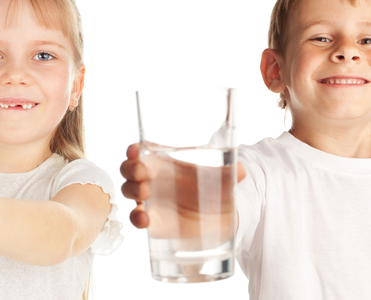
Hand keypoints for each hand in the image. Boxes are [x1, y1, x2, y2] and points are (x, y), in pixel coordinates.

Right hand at [119, 142, 245, 228]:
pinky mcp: (152, 220)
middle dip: (130, 169)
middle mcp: (151, 179)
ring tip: (144, 195)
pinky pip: (136, 218)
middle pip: (128, 170)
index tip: (135, 149)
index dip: (133, 150)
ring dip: (131, 190)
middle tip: (142, 174)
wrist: (216, 218)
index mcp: (162, 163)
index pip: (139, 152)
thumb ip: (229, 174)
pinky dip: (136, 217)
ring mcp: (148, 200)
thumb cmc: (211, 190)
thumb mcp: (221, 180)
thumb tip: (241, 170)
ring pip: (128, 191)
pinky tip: (144, 218)